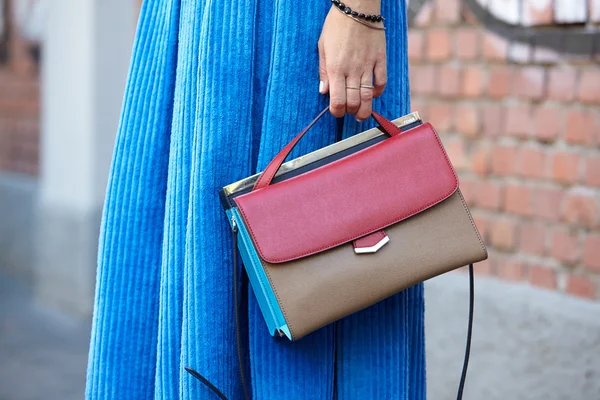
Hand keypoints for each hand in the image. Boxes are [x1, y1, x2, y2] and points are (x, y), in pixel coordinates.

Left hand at [318, 2, 386, 120]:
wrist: (357, 7)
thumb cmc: (336, 25)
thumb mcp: (323, 47)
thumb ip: (324, 71)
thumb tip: (323, 92)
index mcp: (336, 68)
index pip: (337, 100)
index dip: (336, 111)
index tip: (336, 112)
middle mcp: (353, 70)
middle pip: (354, 102)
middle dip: (351, 112)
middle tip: (349, 112)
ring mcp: (368, 65)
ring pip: (369, 96)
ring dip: (365, 109)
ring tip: (361, 114)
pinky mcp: (380, 59)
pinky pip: (382, 81)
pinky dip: (378, 91)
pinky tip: (373, 94)